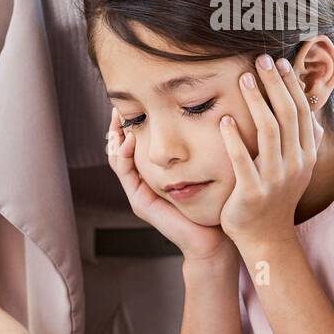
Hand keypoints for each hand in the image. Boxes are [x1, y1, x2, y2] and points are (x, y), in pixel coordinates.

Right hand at [105, 107, 234, 261]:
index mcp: (157, 169)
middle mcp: (144, 178)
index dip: (135, 118)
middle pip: (122, 144)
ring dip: (116, 135)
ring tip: (119, 114)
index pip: (138, 137)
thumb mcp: (208, 163)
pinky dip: (123, 155)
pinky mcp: (140, 201)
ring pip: (117, 156)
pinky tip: (129, 138)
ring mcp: (139, 190)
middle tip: (120, 100)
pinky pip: (125, 173)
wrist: (214, 237)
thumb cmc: (217, 199)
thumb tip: (213, 109)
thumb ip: (203, 142)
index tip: (138, 96)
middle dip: (120, 123)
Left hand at [218, 54, 322, 245]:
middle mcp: (295, 164)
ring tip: (243, 78)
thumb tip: (312, 113)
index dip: (291, 85)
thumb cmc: (277, 196)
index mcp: (306, 155)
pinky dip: (234, 139)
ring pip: (269, 132)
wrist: (266, 236)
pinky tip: (224, 119)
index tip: (279, 62)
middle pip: (288, 115)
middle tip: (261, 59)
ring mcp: (275, 179)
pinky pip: (243, 161)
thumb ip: (304, 141)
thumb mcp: (297, 168)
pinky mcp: (252, 192)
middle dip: (275, 84)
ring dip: (257, 102)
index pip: (301, 111)